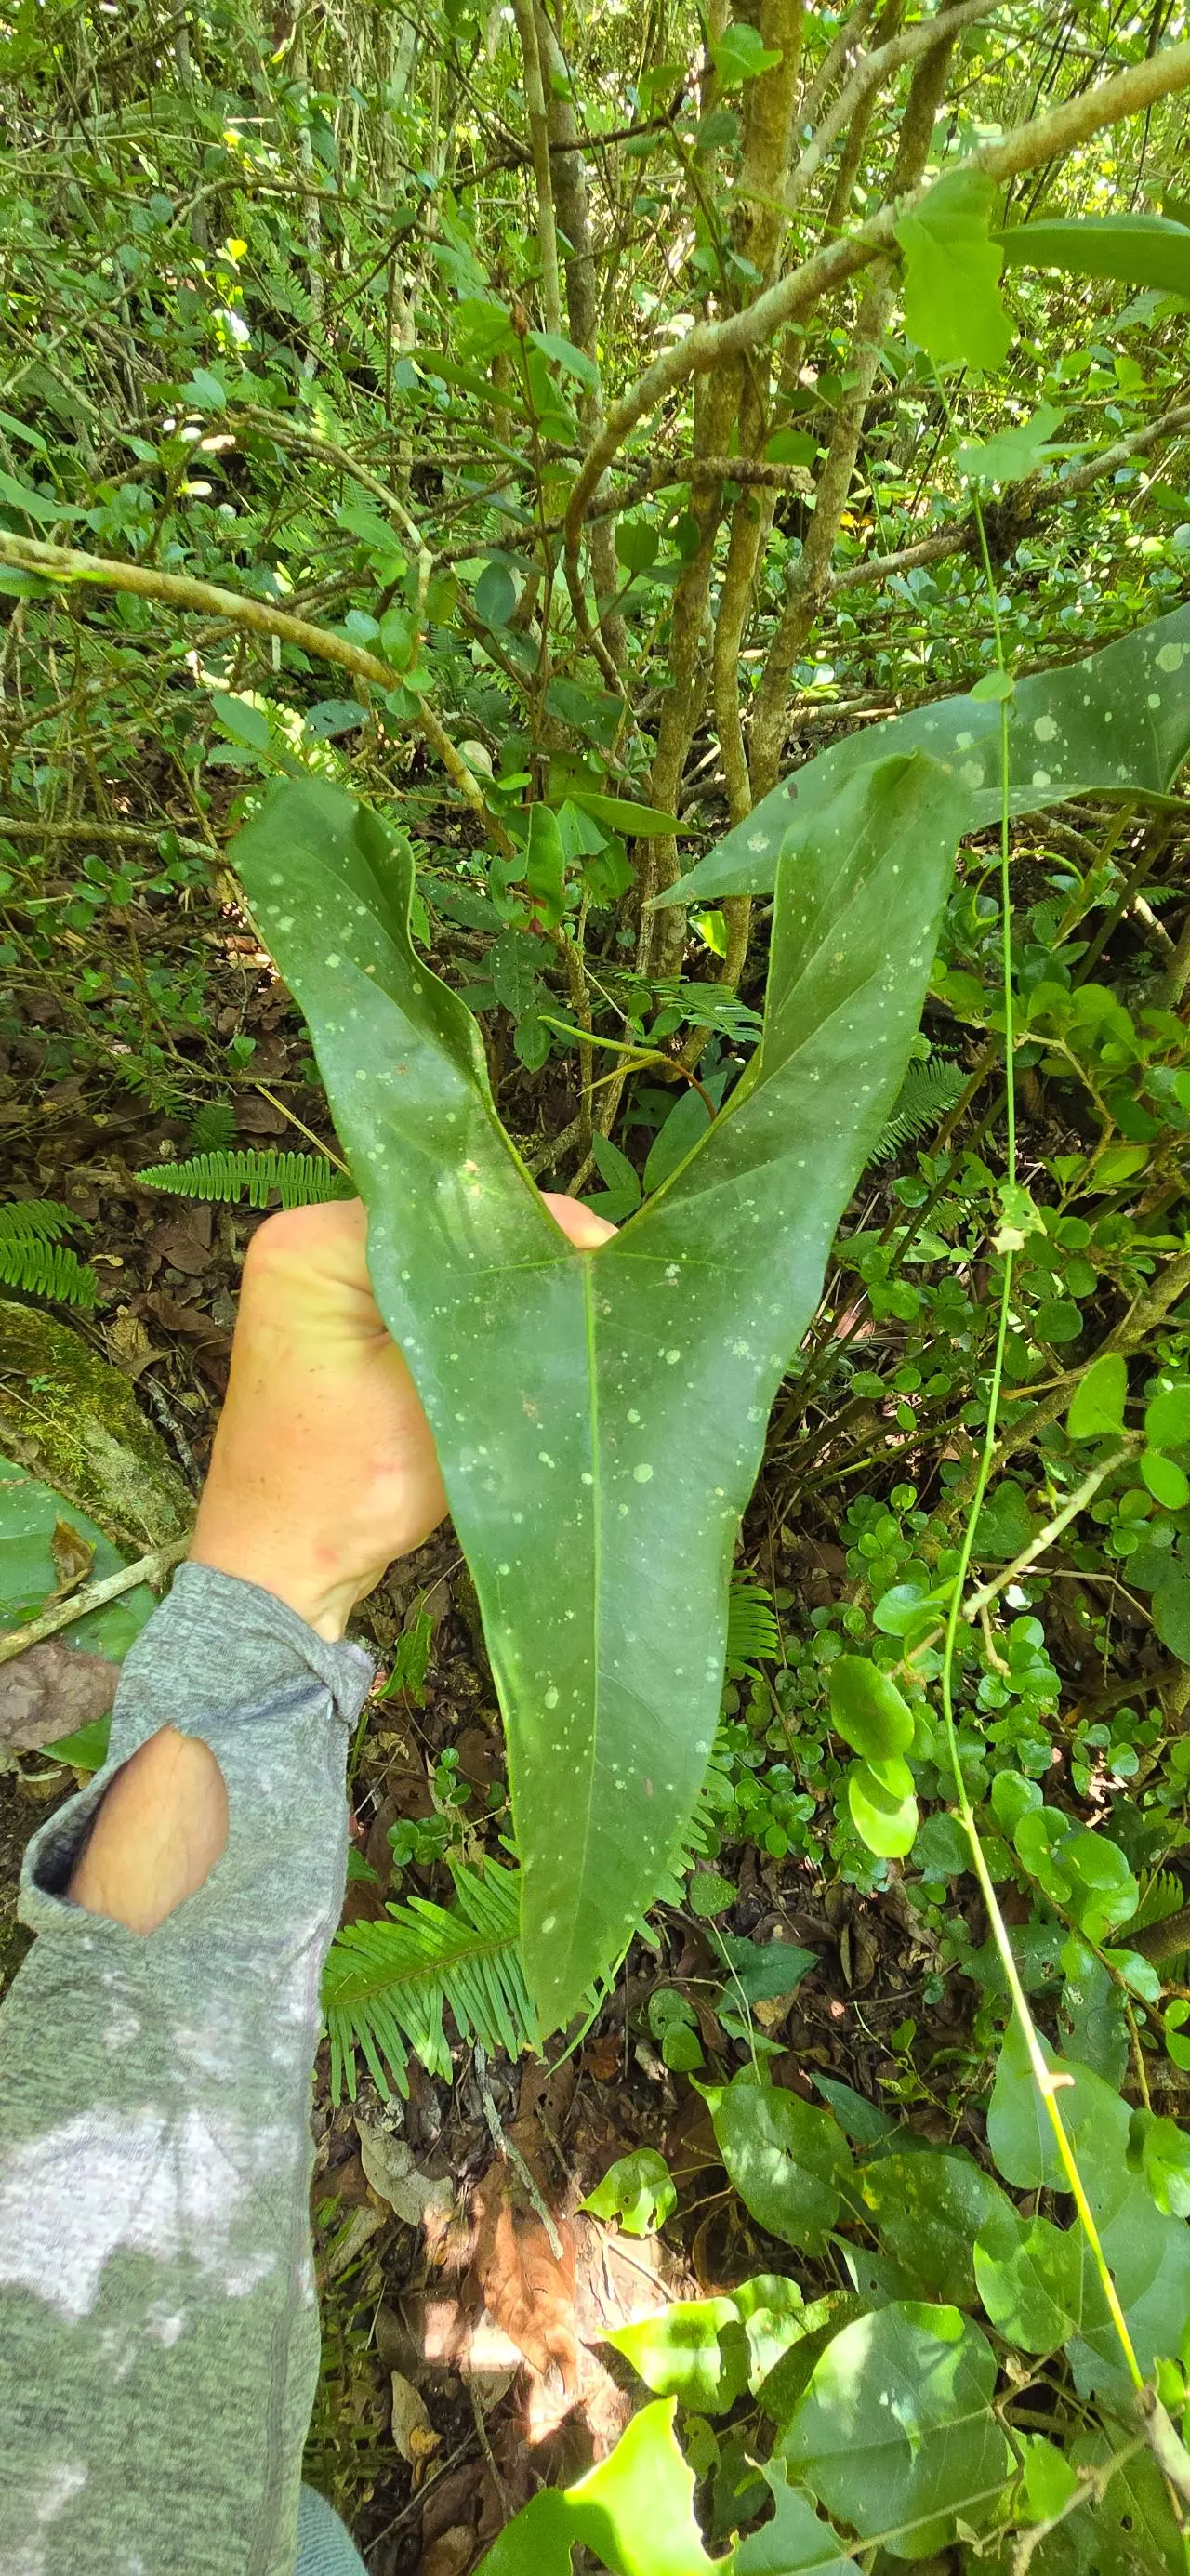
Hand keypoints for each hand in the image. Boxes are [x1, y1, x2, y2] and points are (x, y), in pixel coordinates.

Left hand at [189, 1189, 611, 1638]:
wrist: (281, 1573)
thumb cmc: (342, 1492)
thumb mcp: (430, 1396)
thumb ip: (495, 1316)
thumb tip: (581, 1255)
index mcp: (311, 1244)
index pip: (444, 1210)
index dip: (534, 1229)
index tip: (607, 1255)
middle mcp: (306, 1246)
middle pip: (443, 1232)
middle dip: (521, 1261)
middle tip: (606, 1285)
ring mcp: (321, 1286)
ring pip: (439, 1269)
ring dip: (499, 1295)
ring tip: (580, 1309)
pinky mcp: (343, 1325)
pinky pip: (423, 1303)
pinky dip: (471, 1323)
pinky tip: (527, 1339)